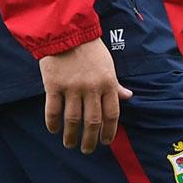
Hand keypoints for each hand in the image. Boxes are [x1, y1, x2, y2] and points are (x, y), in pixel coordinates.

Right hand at [39, 38, 131, 154]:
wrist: (66, 33)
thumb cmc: (90, 50)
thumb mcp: (109, 65)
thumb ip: (116, 84)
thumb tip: (129, 97)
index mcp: (108, 84)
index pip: (112, 114)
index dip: (109, 132)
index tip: (106, 142)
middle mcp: (92, 88)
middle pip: (93, 121)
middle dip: (90, 139)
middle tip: (87, 150)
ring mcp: (72, 87)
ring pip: (73, 119)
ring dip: (71, 135)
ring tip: (70, 145)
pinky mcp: (53, 85)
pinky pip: (53, 109)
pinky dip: (53, 122)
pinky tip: (54, 130)